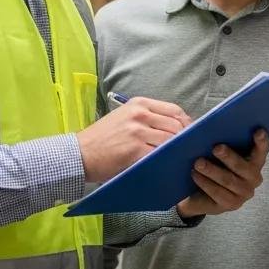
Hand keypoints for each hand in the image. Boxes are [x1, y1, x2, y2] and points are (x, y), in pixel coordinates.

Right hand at [77, 99, 191, 183]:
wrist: (78, 154)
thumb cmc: (101, 138)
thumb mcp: (124, 118)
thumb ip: (147, 118)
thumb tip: (173, 126)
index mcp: (139, 104)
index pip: (174, 110)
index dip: (185, 122)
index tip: (189, 133)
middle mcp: (140, 114)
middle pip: (175, 125)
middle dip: (184, 138)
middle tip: (187, 149)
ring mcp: (137, 131)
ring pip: (169, 140)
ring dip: (176, 150)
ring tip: (179, 158)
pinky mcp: (134, 149)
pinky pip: (158, 154)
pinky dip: (165, 160)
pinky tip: (167, 165)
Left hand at [177, 130, 268, 218]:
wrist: (202, 195)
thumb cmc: (216, 166)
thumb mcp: (222, 154)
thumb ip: (224, 143)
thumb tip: (213, 130)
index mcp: (255, 161)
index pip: (262, 150)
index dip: (261, 141)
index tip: (258, 131)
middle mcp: (254, 178)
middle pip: (242, 167)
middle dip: (229, 157)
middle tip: (216, 148)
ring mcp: (244, 194)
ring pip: (228, 181)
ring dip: (212, 171)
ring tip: (198, 163)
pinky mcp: (231, 205)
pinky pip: (218, 193)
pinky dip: (205, 183)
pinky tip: (196, 175)